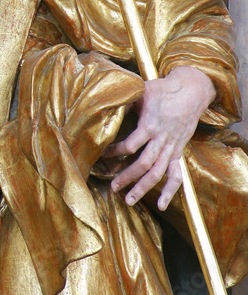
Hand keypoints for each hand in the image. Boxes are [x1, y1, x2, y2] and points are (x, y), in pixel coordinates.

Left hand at [103, 65, 214, 210]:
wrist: (191, 91)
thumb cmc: (161, 90)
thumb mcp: (140, 91)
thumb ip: (124, 103)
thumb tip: (102, 108)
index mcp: (150, 125)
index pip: (131, 145)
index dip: (115, 151)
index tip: (102, 154)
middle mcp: (162, 139)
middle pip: (144, 163)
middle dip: (127, 177)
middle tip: (113, 187)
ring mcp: (171, 148)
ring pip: (158, 173)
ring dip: (144, 187)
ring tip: (129, 200)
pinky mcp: (178, 152)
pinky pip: (176, 175)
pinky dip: (171, 191)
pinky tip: (162, 204)